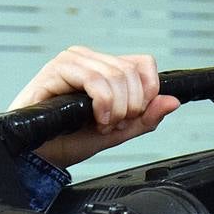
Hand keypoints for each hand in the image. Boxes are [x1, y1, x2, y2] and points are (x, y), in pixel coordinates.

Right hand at [7, 47, 179, 167]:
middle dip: (130, 107)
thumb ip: (146, 118)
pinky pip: (95, 81)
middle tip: (112, 124)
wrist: (40, 153)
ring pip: (117, 76)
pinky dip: (102, 105)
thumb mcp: (118, 132)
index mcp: (105, 68)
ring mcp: (74, 61)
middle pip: (133, 73)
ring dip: (115, 110)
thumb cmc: (70, 139)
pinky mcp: (58, 68)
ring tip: (100, 124)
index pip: (144, 63)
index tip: (134, 115)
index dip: (148, 92)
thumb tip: (173, 101)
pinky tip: (94, 118)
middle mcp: (90, 59)